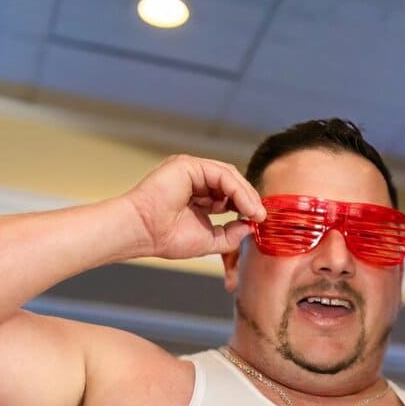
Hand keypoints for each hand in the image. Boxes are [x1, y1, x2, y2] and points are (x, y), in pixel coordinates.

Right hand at [122, 155, 265, 261]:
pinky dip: (236, 189)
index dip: (245, 206)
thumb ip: (230, 234)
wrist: (143, 233)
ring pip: (228, 176)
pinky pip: (221, 174)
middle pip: (231, 182)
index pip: (229, 194)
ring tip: (256, 213)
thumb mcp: (209, 239)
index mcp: (197, 195)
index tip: (258, 221)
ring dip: (246, 195)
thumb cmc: (166, 238)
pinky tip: (244, 206)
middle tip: (261, 217)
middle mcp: (194, 179)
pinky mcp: (188, 165)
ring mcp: (190, 170)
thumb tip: (250, 227)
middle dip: (249, 199)